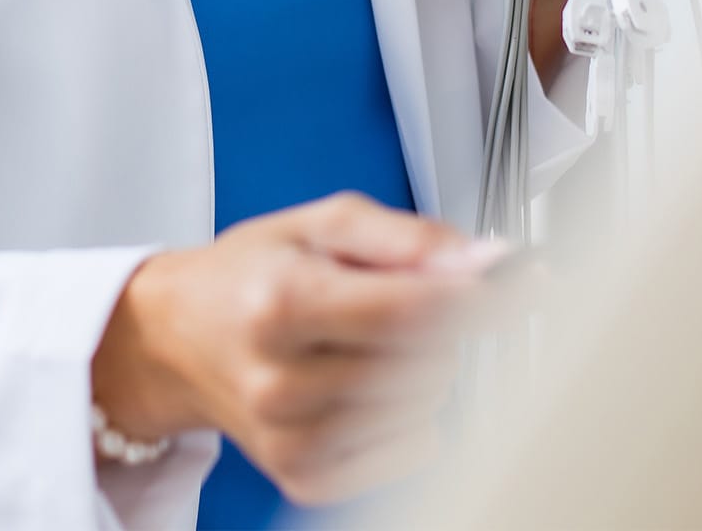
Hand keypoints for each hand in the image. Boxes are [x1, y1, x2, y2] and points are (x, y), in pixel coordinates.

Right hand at [90, 193, 506, 504]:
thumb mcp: (322, 223)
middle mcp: (281, 379)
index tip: (523, 280)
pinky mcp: (304, 478)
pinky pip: (413, 451)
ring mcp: (291, 439)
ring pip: (427, 408)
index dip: (480, 297)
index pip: (412, 312)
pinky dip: (415, 416)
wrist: (178, 337)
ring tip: (377, 340)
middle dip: (445, 325)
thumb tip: (486, 261)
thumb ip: (409, 237)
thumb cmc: (252, 274)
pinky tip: (372, 385)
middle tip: (410, 298)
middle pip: (425, 362)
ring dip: (429, 369)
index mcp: (282, 302)